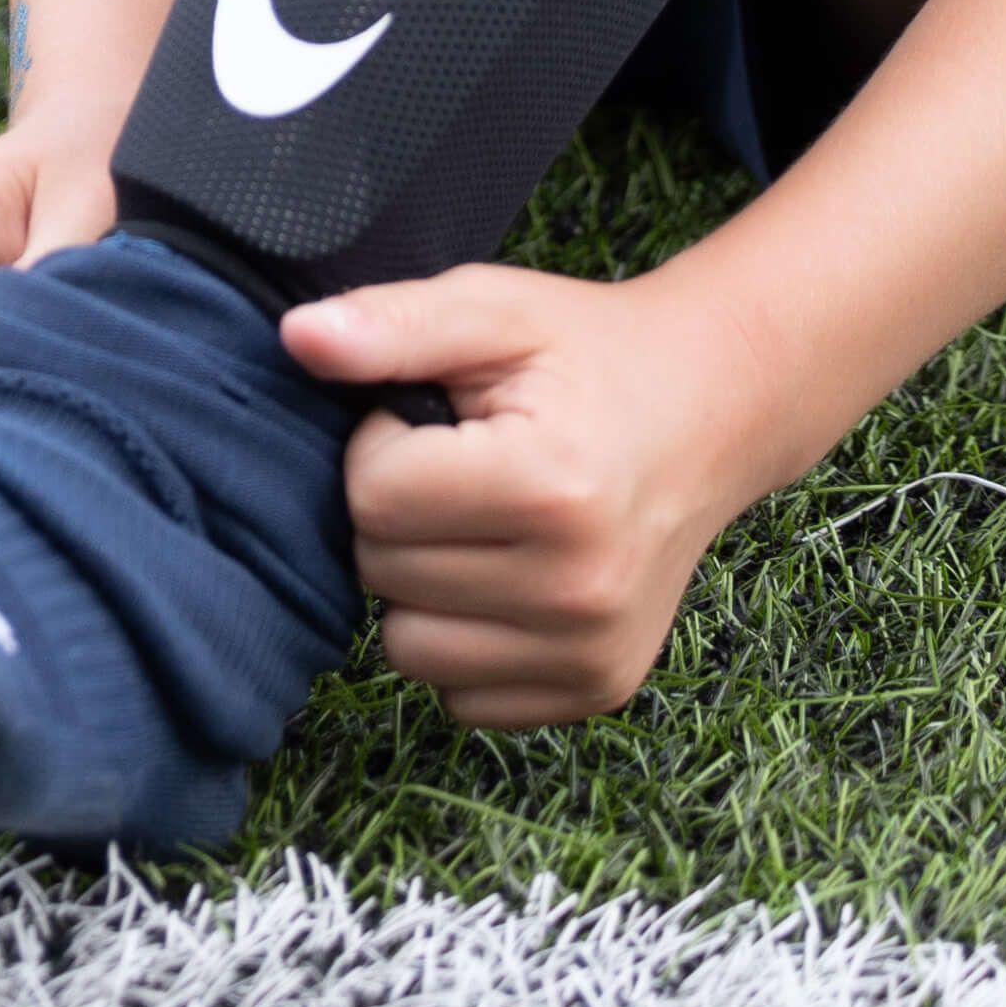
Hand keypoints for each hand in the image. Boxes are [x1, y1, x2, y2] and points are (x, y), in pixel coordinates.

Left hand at [281, 261, 777, 725]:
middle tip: (464, 467)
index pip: (372, 497)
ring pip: (408, 649)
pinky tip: (506, 576)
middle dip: (398, 514)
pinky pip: (461, 697)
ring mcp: (592, 652)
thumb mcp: (491, 309)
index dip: (383, 444)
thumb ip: (391, 324)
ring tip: (481, 522)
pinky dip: (462, 641)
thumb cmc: (586, 355)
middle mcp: (578, 588)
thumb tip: (297, 338)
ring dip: (419, 586)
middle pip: (382, 573)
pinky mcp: (597, 690)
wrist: (708, 410)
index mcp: (550, 487)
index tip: (439, 422)